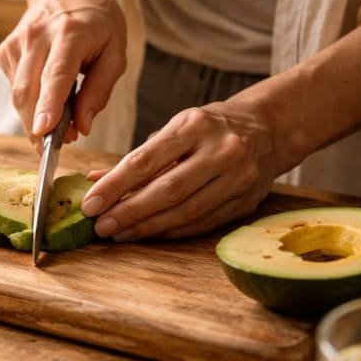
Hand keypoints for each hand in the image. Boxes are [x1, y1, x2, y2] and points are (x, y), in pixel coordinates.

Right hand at [0, 0, 126, 143]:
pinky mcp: (6, 51)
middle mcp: (38, 36)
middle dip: (37, 127)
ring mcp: (17, 43)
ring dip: (33, 120)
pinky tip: (46, 100)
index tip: (43, 132)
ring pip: (18, 94)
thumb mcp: (116, 52)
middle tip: (55, 150)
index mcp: (70, 33)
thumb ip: (100, 91)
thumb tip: (81, 127)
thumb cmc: (97, 21)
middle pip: (28, 91)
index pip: (56, 75)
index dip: (49, 106)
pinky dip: (29, 103)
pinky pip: (15, 89)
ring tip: (56, 128)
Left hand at [81, 101, 281, 239]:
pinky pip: (203, 222)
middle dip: (129, 211)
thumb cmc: (209, 128)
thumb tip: (93, 179)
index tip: (90, 204)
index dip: (115, 185)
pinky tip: (149, 234)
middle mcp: (222, 150)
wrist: (269, 129)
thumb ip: (137, 156)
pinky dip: (172, 231)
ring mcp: (239, 177)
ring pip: (187, 211)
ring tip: (119, 233)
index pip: (147, 160)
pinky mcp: (247, 201)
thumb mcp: (175, 129)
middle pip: (168, 190)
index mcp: (196, 125)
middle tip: (101, 226)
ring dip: (148, 227)